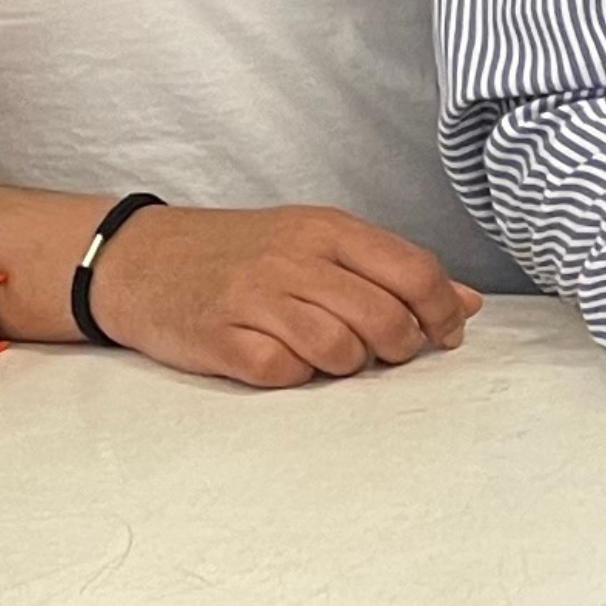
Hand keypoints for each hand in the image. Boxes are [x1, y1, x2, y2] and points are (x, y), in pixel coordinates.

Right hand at [83, 202, 479, 386]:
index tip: (443, 333)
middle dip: (398, 349)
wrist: (139, 259)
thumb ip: (390, 268)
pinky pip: (284, 374)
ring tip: (326, 352)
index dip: (441, 311)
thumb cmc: (238, 252)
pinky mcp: (221, 338)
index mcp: (326, 229)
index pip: (414, 271)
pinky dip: (294, 376)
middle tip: (383, 352)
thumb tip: (467, 302)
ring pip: (340, 352)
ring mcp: (255, 298)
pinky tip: (281, 359)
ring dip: (345, 365)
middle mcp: (294, 258)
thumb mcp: (315, 240)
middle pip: (384, 319)